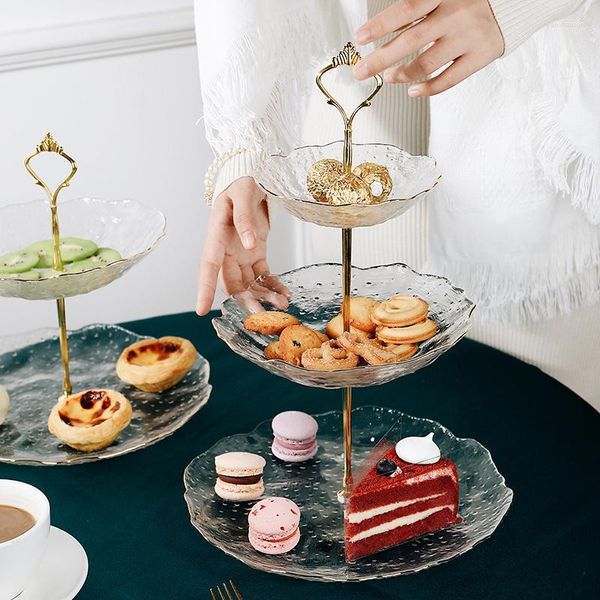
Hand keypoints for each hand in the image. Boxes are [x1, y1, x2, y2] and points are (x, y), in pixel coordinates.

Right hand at [196, 177, 278, 314]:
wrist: (251, 176)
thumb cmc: (241, 181)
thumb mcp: (243, 193)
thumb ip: (244, 218)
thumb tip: (248, 243)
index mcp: (216, 235)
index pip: (208, 266)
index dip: (204, 288)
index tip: (201, 309)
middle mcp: (226, 249)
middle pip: (231, 282)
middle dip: (246, 301)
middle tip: (262, 315)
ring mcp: (241, 253)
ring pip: (249, 283)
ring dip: (263, 296)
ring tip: (282, 304)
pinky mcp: (255, 254)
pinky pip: (263, 275)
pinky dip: (273, 286)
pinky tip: (284, 293)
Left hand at [353, 0, 503, 95]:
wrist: (517, 0)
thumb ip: (417, 7)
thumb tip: (386, 26)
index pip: (406, 10)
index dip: (381, 25)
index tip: (360, 38)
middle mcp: (455, 15)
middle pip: (410, 41)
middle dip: (380, 59)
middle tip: (361, 71)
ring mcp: (468, 38)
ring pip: (426, 64)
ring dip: (401, 74)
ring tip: (388, 76)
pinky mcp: (480, 56)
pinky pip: (448, 79)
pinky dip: (427, 89)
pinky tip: (412, 90)